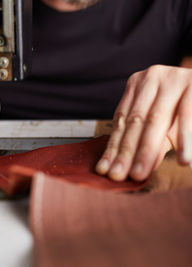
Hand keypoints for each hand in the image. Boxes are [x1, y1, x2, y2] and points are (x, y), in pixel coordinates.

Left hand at [96, 65, 191, 180]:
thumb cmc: (186, 109)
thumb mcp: (164, 127)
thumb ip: (148, 144)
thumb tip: (127, 169)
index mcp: (137, 85)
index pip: (120, 121)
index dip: (112, 148)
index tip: (104, 170)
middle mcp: (150, 78)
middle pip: (134, 122)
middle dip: (125, 152)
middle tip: (118, 176)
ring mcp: (172, 79)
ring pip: (154, 120)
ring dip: (145, 150)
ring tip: (139, 173)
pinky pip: (186, 115)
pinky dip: (185, 139)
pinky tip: (182, 160)